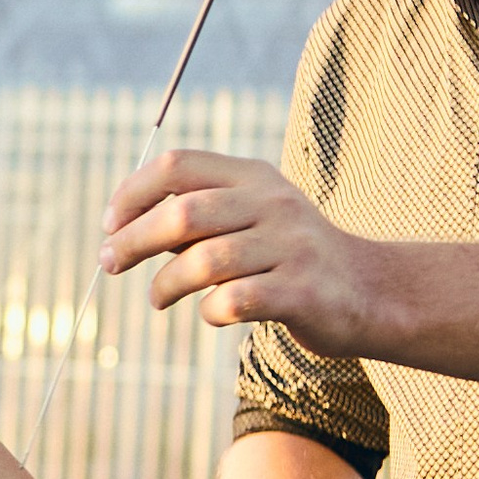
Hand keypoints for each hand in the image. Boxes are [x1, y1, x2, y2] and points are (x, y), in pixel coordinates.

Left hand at [100, 149, 375, 350]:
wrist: (368, 291)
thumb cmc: (286, 258)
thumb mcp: (247, 219)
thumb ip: (195, 218)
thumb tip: (120, 230)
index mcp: (253, 177)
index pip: (178, 166)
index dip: (132, 193)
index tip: (110, 225)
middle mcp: (272, 203)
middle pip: (183, 213)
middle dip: (133, 241)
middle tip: (110, 264)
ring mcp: (291, 246)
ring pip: (203, 261)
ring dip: (165, 284)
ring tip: (158, 298)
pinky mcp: (303, 291)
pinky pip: (234, 300)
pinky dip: (209, 310)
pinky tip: (212, 313)